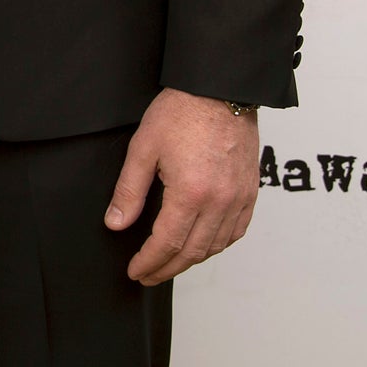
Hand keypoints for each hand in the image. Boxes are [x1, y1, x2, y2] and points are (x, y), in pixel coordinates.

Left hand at [105, 86, 260, 285]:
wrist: (220, 91)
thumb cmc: (180, 113)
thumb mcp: (143, 149)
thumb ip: (129, 190)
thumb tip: (116, 223)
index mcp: (191, 193)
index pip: (167, 243)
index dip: (149, 262)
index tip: (136, 271)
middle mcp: (220, 202)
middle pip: (193, 251)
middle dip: (167, 268)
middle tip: (148, 275)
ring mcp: (240, 198)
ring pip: (216, 245)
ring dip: (191, 260)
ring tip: (169, 264)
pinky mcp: (251, 192)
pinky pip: (237, 230)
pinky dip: (218, 244)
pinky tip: (203, 245)